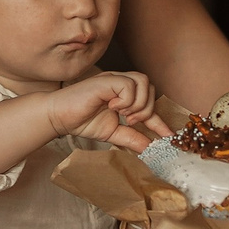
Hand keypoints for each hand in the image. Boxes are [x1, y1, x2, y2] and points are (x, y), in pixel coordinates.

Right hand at [45, 70, 160, 150]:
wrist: (58, 116)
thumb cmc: (81, 120)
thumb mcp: (112, 132)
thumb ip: (131, 137)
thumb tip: (149, 148)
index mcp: (123, 94)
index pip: (149, 103)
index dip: (160, 120)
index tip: (169, 137)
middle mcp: (120, 83)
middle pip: (150, 87)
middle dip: (146, 110)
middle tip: (130, 121)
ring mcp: (113, 80)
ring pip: (143, 83)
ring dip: (137, 104)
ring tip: (123, 114)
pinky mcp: (106, 81)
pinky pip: (128, 86)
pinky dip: (126, 100)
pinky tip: (113, 107)